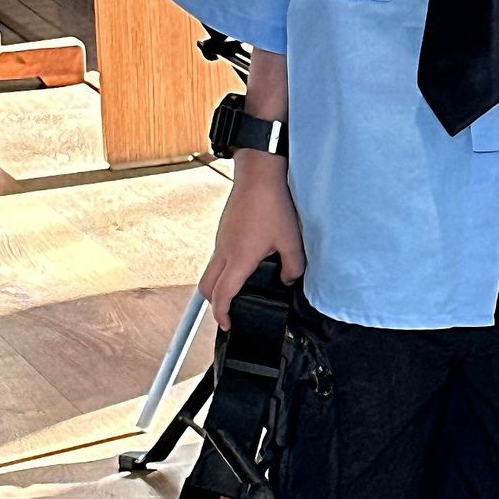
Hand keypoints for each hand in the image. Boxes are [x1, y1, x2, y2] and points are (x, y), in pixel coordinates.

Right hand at [199, 157, 304, 330]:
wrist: (258, 174)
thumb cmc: (273, 205)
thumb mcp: (291, 240)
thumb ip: (292, 266)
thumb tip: (287, 280)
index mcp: (239, 259)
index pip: (222, 295)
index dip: (222, 314)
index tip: (228, 325)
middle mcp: (224, 251)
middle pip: (206, 287)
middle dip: (214, 304)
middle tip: (229, 311)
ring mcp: (221, 240)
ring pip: (211, 270)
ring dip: (219, 284)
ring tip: (239, 289)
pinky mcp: (224, 230)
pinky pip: (218, 256)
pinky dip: (225, 268)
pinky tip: (245, 263)